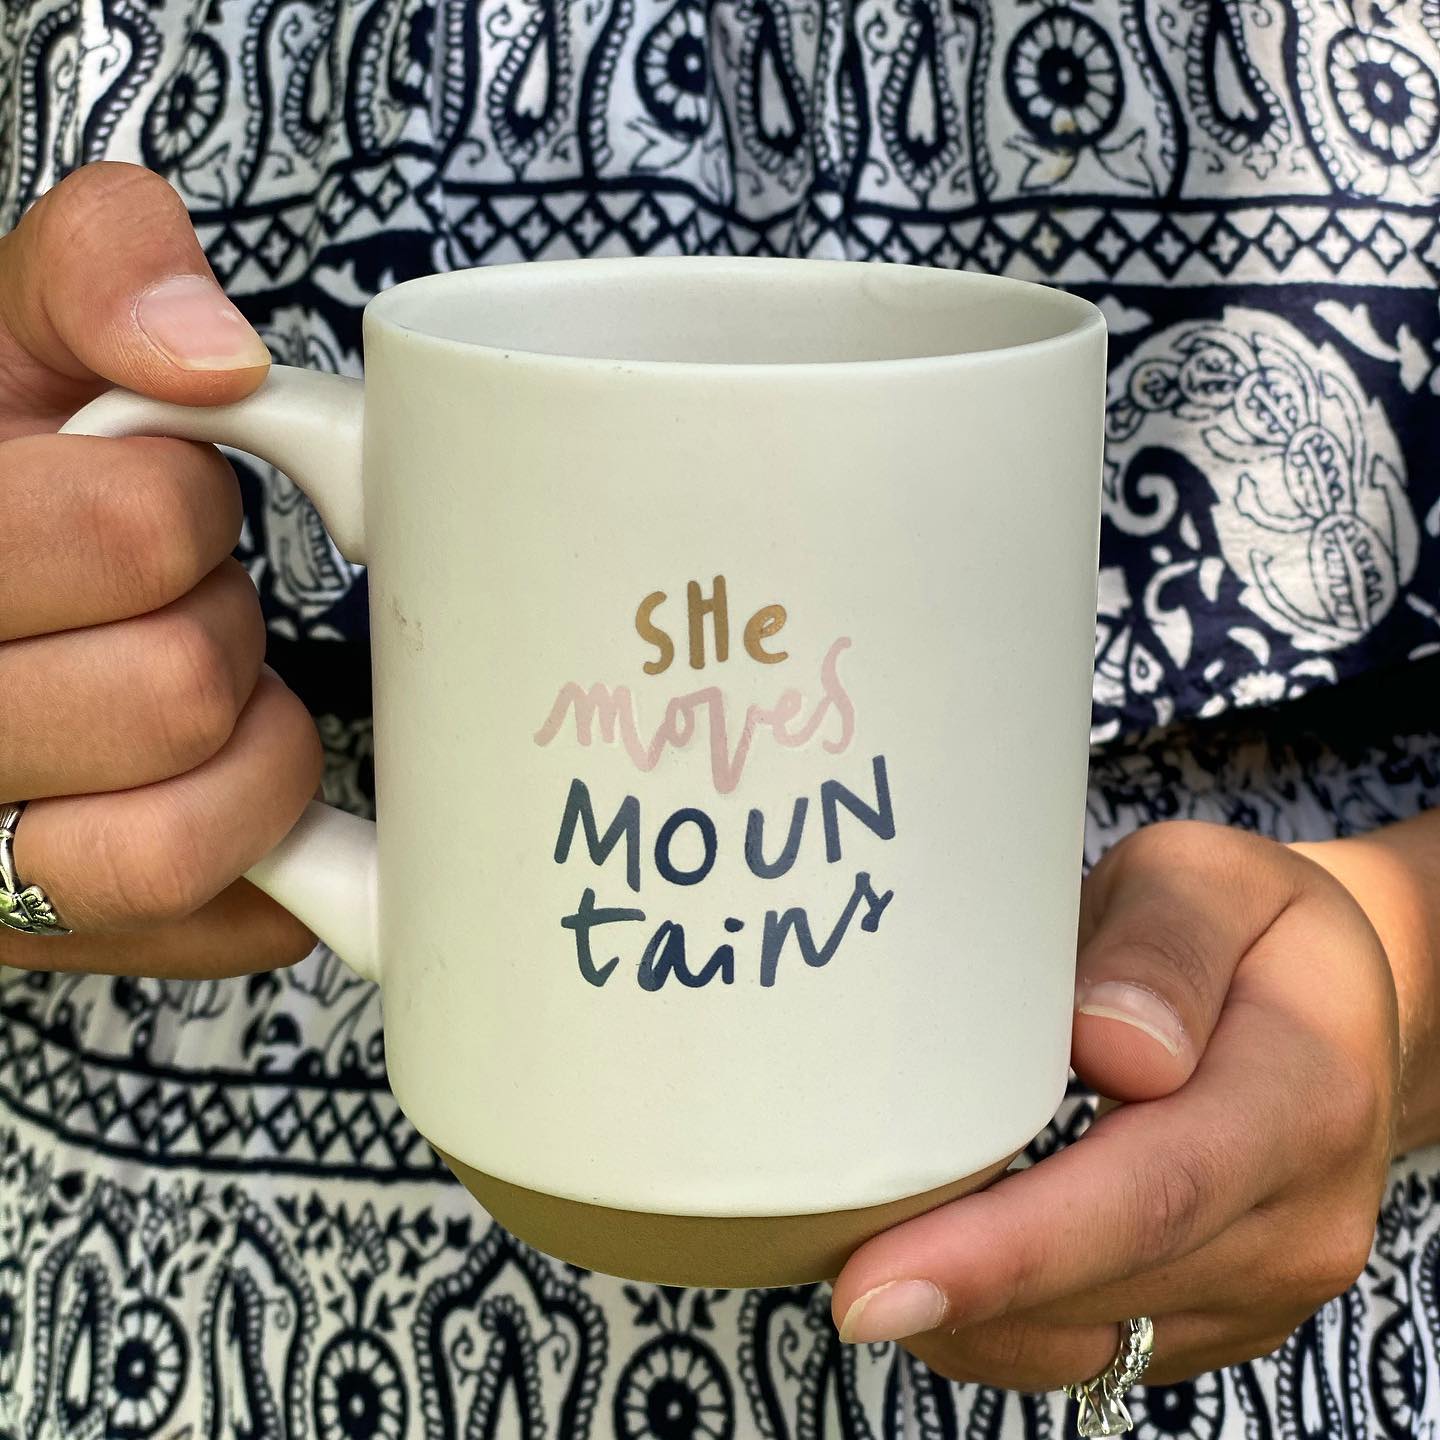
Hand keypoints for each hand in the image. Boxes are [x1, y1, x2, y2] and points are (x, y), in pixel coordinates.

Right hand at [0, 162, 321, 975]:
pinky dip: (259, 857)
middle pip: (177, 687)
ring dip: (242, 753)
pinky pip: (211, 927)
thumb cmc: (12, 481)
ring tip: (194, 701)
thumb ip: (95, 271)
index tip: (149, 496)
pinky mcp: (50, 941)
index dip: (183, 502)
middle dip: (216, 623)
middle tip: (175, 604)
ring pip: (177, 840)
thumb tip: (216, 358)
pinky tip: (223, 792)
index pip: (140, 532)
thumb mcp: (13, 334)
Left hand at [829, 820, 1397, 1389]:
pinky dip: (999, 1326)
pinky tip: (930, 1273)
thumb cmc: (1247, 926)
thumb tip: (1115, 1049)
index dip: (1011, 1249)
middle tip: (835, 1285)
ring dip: (969, 1319)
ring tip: (862, 1260)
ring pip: (1092, 1341)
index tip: (883, 1277)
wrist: (1338, 1006)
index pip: (1149, 1195)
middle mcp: (1299, 1221)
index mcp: (1302, 1098)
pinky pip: (1098, 1351)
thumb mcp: (1210, 878)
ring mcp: (1264, 1287)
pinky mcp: (1217, 1316)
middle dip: (961, 1294)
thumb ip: (1163, 946)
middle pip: (1108, 1283)